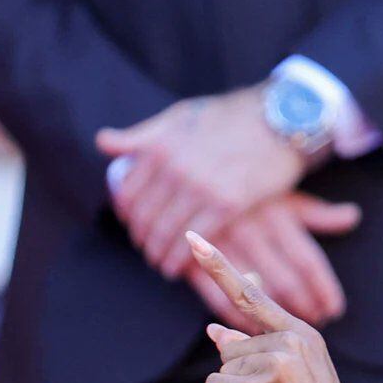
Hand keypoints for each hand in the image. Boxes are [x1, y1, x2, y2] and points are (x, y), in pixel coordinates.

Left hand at [100, 85, 309, 278]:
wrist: (279, 119)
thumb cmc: (229, 116)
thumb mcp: (180, 116)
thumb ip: (141, 135)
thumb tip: (103, 143)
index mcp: (160, 146)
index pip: (129, 193)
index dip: (127, 216)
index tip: (133, 226)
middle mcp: (176, 167)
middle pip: (145, 218)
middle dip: (143, 240)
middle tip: (147, 250)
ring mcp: (201, 186)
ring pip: (166, 233)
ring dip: (159, 255)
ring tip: (160, 263)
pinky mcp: (227, 203)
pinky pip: (194, 239)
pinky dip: (181, 258)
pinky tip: (178, 267)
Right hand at [186, 193, 360, 327]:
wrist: (185, 172)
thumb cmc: (247, 189)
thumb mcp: (283, 196)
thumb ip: (317, 213)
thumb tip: (353, 217)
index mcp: (276, 215)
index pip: (307, 261)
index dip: (323, 289)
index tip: (333, 310)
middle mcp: (253, 230)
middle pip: (287, 281)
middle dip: (304, 307)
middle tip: (315, 322)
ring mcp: (223, 246)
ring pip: (257, 295)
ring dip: (275, 319)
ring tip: (290, 331)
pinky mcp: (192, 262)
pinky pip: (220, 302)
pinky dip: (238, 321)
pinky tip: (253, 331)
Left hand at [189, 231, 361, 382]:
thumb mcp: (291, 378)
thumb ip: (256, 348)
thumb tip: (216, 329)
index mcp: (303, 334)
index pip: (253, 297)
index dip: (219, 266)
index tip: (193, 239)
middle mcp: (291, 340)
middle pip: (232, 344)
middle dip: (241, 373)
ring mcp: (274, 363)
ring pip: (224, 366)